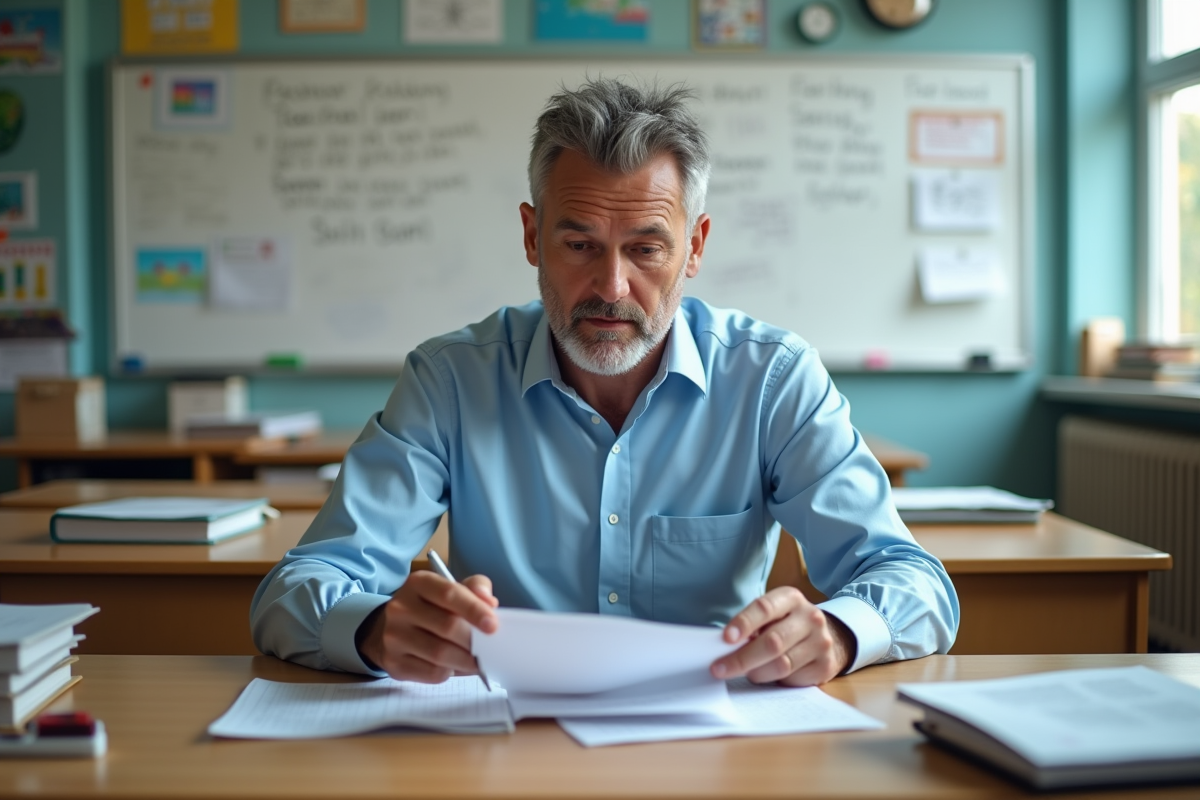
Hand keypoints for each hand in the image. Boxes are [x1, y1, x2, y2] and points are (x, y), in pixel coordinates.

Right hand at [356, 570, 498, 682]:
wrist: (391, 629)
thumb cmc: (431, 607)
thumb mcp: (451, 589)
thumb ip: (475, 588)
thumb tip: (490, 603)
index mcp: (418, 583)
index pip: (449, 594)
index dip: (474, 610)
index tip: (493, 625)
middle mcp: (401, 608)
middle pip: (447, 626)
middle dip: (474, 640)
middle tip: (491, 648)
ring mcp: (394, 636)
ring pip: (440, 653)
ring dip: (466, 660)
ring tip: (479, 661)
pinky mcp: (394, 662)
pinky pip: (431, 672)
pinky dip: (451, 672)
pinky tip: (455, 666)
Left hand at [710, 587, 854, 686]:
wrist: (827, 637)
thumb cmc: (786, 624)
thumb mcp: (772, 615)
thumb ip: (753, 625)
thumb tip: (725, 646)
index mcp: (790, 598)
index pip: (764, 608)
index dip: (744, 623)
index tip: (726, 638)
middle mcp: (810, 617)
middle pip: (772, 641)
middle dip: (742, 658)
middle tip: (720, 669)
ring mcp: (821, 642)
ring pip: (782, 664)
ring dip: (757, 672)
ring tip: (747, 672)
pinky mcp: (825, 665)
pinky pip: (793, 679)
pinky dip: (776, 681)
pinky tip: (771, 676)